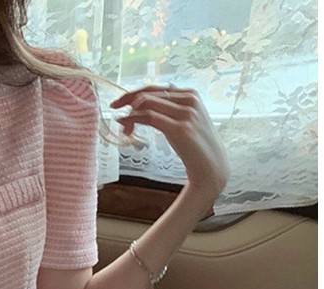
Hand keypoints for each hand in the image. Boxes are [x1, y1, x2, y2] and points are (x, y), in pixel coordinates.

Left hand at [110, 85, 229, 202]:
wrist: (211, 166)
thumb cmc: (193, 146)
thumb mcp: (182, 121)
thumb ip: (168, 110)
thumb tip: (140, 106)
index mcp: (190, 94)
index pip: (155, 87)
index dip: (133, 93)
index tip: (118, 102)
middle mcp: (189, 99)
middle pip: (149, 93)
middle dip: (127, 100)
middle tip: (113, 109)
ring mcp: (186, 113)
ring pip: (147, 104)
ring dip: (129, 115)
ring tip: (123, 128)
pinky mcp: (181, 128)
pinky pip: (150, 118)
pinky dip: (134, 121)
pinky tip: (127, 129)